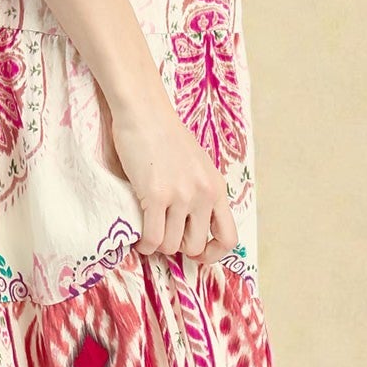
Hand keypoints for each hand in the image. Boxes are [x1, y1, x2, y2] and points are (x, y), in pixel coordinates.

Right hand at [108, 87, 238, 265]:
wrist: (144, 112)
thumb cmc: (165, 135)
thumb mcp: (196, 164)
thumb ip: (200, 191)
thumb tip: (193, 223)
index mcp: (216, 188)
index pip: (229, 237)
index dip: (212, 253)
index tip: (196, 254)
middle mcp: (203, 194)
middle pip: (194, 246)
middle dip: (177, 247)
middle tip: (163, 236)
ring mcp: (181, 195)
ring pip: (171, 245)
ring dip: (157, 245)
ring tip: (148, 232)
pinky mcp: (156, 194)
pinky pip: (153, 238)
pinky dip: (144, 244)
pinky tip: (138, 235)